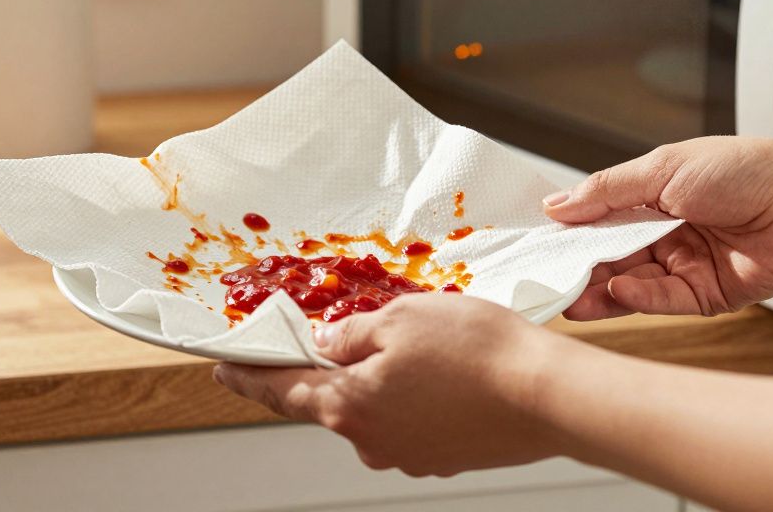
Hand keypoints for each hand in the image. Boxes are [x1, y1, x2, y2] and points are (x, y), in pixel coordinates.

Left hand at [213, 293, 564, 476]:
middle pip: (330, 399)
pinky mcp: (442, 454)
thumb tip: (327, 343)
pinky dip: (413, 394)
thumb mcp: (400, 318)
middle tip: (336, 334)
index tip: (224, 369)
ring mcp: (408, 452)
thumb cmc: (480, 353)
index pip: (281, 389)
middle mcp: (372, 439)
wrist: (548, 396)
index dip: (249, 376)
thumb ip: (351, 333)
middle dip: (330, 368)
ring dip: (380, 378)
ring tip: (416, 344)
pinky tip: (439, 370)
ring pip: (374, 408)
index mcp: (349, 406)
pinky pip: (409, 419)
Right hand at [544, 135, 772, 318]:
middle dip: (578, 270)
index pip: (598, 222)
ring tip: (571, 299)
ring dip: (599, 292)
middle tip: (547, 281)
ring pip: (630, 285)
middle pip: (609, 258)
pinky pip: (662, 300)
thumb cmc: (748, 170)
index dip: (569, 234)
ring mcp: (683, 266)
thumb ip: (606, 191)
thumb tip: (556, 205)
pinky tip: (620, 290)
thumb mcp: (662, 167)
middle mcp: (665, 234)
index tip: (538, 247)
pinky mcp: (704, 295)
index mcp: (652, 198)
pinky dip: (638, 297)